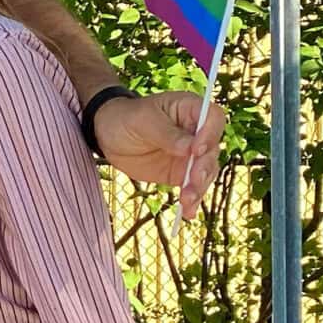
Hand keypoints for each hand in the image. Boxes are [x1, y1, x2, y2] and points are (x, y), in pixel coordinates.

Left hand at [94, 91, 224, 219]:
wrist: (109, 135)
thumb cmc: (126, 118)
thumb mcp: (143, 121)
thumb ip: (166, 134)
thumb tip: (189, 148)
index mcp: (190, 109)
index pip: (213, 118)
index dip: (210, 133)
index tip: (197, 150)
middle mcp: (197, 132)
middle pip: (212, 149)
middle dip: (203, 167)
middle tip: (193, 180)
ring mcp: (191, 154)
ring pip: (205, 171)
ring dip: (199, 187)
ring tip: (187, 201)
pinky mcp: (182, 173)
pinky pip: (193, 186)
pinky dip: (192, 200)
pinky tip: (188, 213)